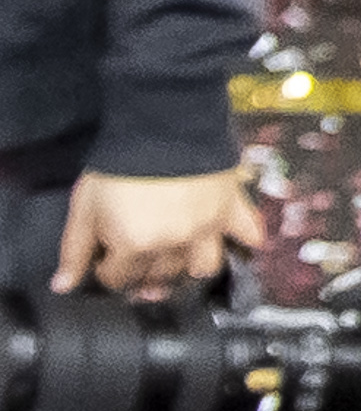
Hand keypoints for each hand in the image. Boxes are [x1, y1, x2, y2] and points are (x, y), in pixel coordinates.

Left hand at [53, 162, 259, 295]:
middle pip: (160, 277)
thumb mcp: (85, 206)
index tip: (105, 259)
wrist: (162, 125)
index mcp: (135, 245)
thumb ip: (75, 249)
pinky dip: (246, 241)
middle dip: (144, 275)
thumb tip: (63, 284)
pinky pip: (247, 233)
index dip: (107, 269)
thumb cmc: (121, 163)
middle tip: (137, 264)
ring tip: (180, 262)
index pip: (119, 277)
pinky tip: (242, 244)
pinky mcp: (231, 209)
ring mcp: (207, 229)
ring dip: (190, 269)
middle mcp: (174, 244)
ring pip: (203, 267)